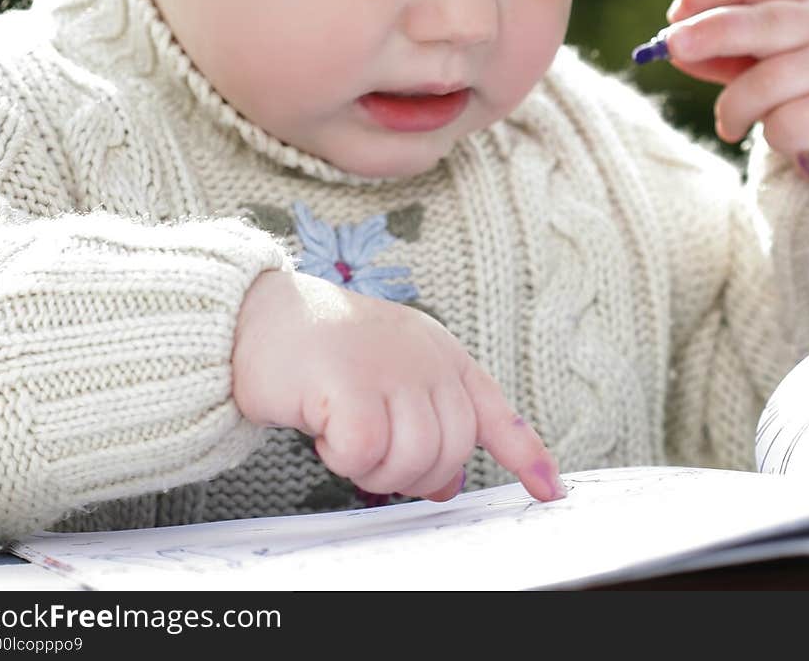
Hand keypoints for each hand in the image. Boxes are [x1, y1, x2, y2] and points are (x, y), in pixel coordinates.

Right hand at [232, 269, 565, 503]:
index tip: (551, 491)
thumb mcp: (384, 377)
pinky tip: (324, 429)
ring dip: (375, 469)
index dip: (524, 454)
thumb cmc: (320, 353)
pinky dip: (342, 457)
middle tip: (371, 455)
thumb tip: (448, 485)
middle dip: (414, 474)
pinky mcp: (350, 384)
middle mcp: (425, 356)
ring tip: (344, 437)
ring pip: (414, 459)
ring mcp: (390, 366)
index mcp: (439, 353)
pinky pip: (366, 455)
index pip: (493, 409)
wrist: (257, 317)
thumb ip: (421, 420)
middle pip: (452, 450)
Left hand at [662, 0, 808, 193]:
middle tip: (672, 45)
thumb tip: (674, 50)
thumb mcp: (772, 57)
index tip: (676, 12)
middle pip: (763, 21)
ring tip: (729, 125)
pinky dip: (772, 135)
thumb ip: (726, 53)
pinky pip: (787, 123)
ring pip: (766, 81)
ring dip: (733, 107)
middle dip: (710, 31)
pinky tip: (784, 139)